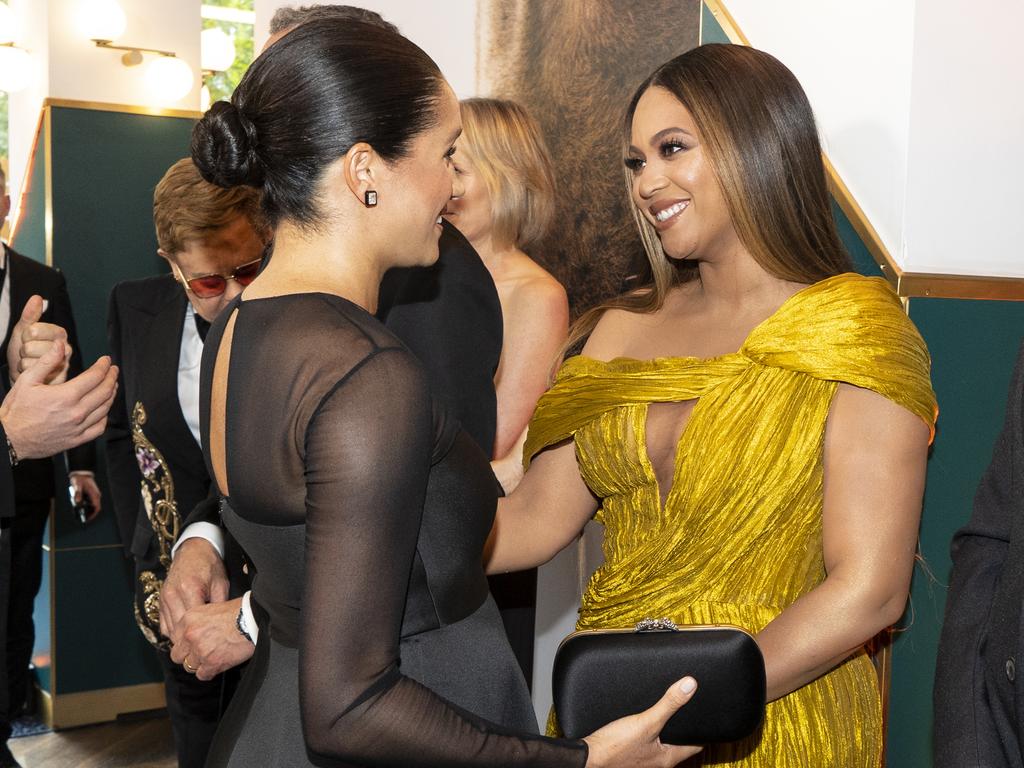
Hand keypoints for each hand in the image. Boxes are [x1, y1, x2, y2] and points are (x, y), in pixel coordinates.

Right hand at [0, 344, 116, 459]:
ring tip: (112, 385)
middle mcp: (76, 412)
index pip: (95, 377)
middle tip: (113, 370)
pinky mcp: (76, 440)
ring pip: (105, 409)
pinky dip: (105, 417)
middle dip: (112, 378)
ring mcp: (78, 428)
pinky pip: (99, 428)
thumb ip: (47, 361)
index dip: (103, 366)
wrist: (9, 439)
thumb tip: (61, 343)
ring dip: (112, 394)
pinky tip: (103, 409)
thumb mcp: (27, 380)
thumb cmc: (16, 409)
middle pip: (104, 392)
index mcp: (66, 396)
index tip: (106, 360)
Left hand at [7, 296, 71, 383]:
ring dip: (25, 364)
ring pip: (32, 361)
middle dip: (24, 351)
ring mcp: (63, 364)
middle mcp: (65, 347)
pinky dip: (29, 374)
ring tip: (32, 363)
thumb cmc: (25, 353)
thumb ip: (30, 315)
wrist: (25, 376)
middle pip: (31, 347)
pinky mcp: (59, 378)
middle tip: (30, 354)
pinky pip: (36, 374)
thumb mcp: (23, 331)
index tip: (28, 339)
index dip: (25, 336)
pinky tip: (36, 373)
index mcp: (58, 333)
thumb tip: (37, 297)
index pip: (34, 330)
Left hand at [69, 472, 101, 519]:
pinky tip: (78, 504)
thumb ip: (77, 493)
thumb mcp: (77, 485)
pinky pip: (90, 502)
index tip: (88, 519)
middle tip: (81, 517)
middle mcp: (96, 495)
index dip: (93, 514)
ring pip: (92, 505)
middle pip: (95, 508)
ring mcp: (94, 495)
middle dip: (89, 513)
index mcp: (94, 494)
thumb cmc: (80, 479)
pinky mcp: (91, 494)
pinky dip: (85, 505)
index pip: (96, 507)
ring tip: (78, 509)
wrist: (82, 473)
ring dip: (86, 508)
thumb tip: (77, 502)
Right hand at [159, 537, 229, 644]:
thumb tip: (221, 627)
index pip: (193, 622)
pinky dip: (173, 633)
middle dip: (190, 642)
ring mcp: (164, 598)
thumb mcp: (221, 583)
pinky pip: (164, 625)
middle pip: (178, 629)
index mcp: (189, 589)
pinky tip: (185, 636)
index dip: (201, 636)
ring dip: (181, 640)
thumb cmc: (210, 566)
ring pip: (170, 630)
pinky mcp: (160, 601)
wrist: (193, 550)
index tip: (211, 644)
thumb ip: (218, 606)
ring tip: (195, 646)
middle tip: (203, 650)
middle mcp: (173, 595)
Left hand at [171, 598, 254, 680]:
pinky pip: (202, 675)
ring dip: (200, 664)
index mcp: (189, 619)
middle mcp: (190, 635)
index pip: (175, 638)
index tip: (191, 645)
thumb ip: (198, 622)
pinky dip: (210, 672)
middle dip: (188, 656)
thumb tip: (193, 634)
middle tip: (200, 653)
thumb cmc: (238, 611)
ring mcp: (200, 650)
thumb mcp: (211, 609)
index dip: (184, 643)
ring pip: (189, 666)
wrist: (252, 619)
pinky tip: (218, 664)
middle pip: (178, 655)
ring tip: (212, 658)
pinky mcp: (212, 663)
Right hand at [583, 677, 701, 767]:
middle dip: (684, 727)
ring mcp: (644, 759)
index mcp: (667, 758)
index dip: (703, 730)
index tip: (708, 716)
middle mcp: (658, 762)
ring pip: (662, 742)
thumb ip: (668, 704)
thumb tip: (690, 686)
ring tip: (667, 711)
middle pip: (679, 743)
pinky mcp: (630, 754)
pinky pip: (647, 741)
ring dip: (666, 729)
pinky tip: (642, 720)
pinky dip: (650, 730)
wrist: (588, 757)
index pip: (696, 745)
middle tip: (688, 707)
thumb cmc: (614, 748)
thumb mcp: (646, 722)